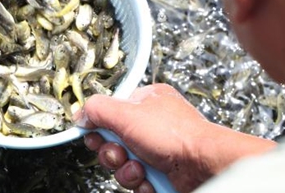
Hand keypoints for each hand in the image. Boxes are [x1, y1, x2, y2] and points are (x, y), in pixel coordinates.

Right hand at [76, 84, 275, 192]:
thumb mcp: (126, 113)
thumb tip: (81, 113)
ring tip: (139, 169)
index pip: (111, 111)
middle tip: (121, 153)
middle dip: (113, 153)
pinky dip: (140, 183)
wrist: (203, 166)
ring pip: (124, 163)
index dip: (99, 125)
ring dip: (127, 170)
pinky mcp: (162, 172)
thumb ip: (97, 109)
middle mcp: (152, 124)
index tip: (93, 134)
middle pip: (114, 140)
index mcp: (146, 101)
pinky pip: (138, 179)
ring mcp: (158, 150)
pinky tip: (150, 179)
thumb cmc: (176, 135)